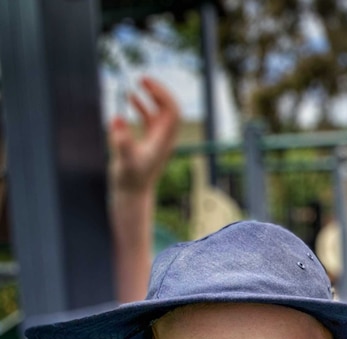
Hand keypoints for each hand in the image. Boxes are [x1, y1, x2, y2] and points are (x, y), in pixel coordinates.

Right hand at [109, 76, 179, 197]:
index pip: (172, 111)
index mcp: (163, 140)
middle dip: (159, 92)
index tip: (145, 83)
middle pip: (170, 108)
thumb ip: (121, 141)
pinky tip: (131, 98)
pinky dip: (142, 107)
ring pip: (160, 112)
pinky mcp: (148, 142)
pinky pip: (150, 119)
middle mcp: (164, 138)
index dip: (162, 94)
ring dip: (152, 97)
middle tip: (143, 78)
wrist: (132, 194)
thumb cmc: (129, 180)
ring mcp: (157, 139)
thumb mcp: (124, 160)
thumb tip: (117, 117)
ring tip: (138, 82)